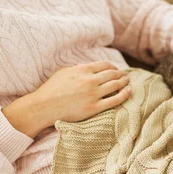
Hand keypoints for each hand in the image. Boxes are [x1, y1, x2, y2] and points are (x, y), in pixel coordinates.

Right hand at [3, 61, 130, 137]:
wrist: (43, 107)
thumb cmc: (51, 89)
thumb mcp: (64, 72)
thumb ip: (78, 69)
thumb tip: (89, 68)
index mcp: (82, 70)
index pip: (105, 65)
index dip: (114, 67)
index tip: (117, 70)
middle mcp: (89, 80)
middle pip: (112, 74)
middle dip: (121, 74)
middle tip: (126, 76)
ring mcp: (93, 94)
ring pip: (115, 85)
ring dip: (124, 82)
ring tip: (128, 82)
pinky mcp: (94, 108)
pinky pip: (115, 100)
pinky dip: (124, 94)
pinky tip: (129, 91)